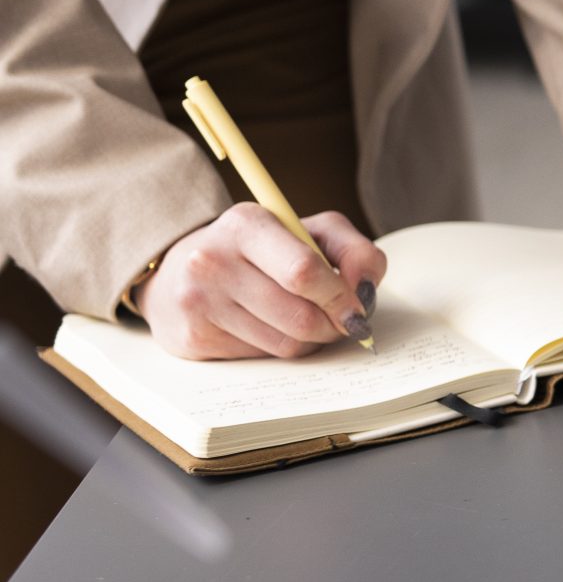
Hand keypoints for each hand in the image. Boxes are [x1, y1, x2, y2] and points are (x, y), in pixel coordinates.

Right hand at [136, 204, 385, 359]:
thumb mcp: (310, 232)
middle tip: (342, 320)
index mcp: (246, 224)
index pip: (304, 271)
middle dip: (334, 325)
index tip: (359, 307)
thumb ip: (354, 251)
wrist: (177, 272)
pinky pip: (262, 358)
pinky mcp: (193, 338)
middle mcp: (212, 260)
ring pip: (286, 344)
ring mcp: (197, 301)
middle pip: (300, 316)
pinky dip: (280, 348)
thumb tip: (366, 290)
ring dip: (312, 340)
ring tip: (306, 319)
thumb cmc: (259, 251)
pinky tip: (271, 328)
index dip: (341, 296)